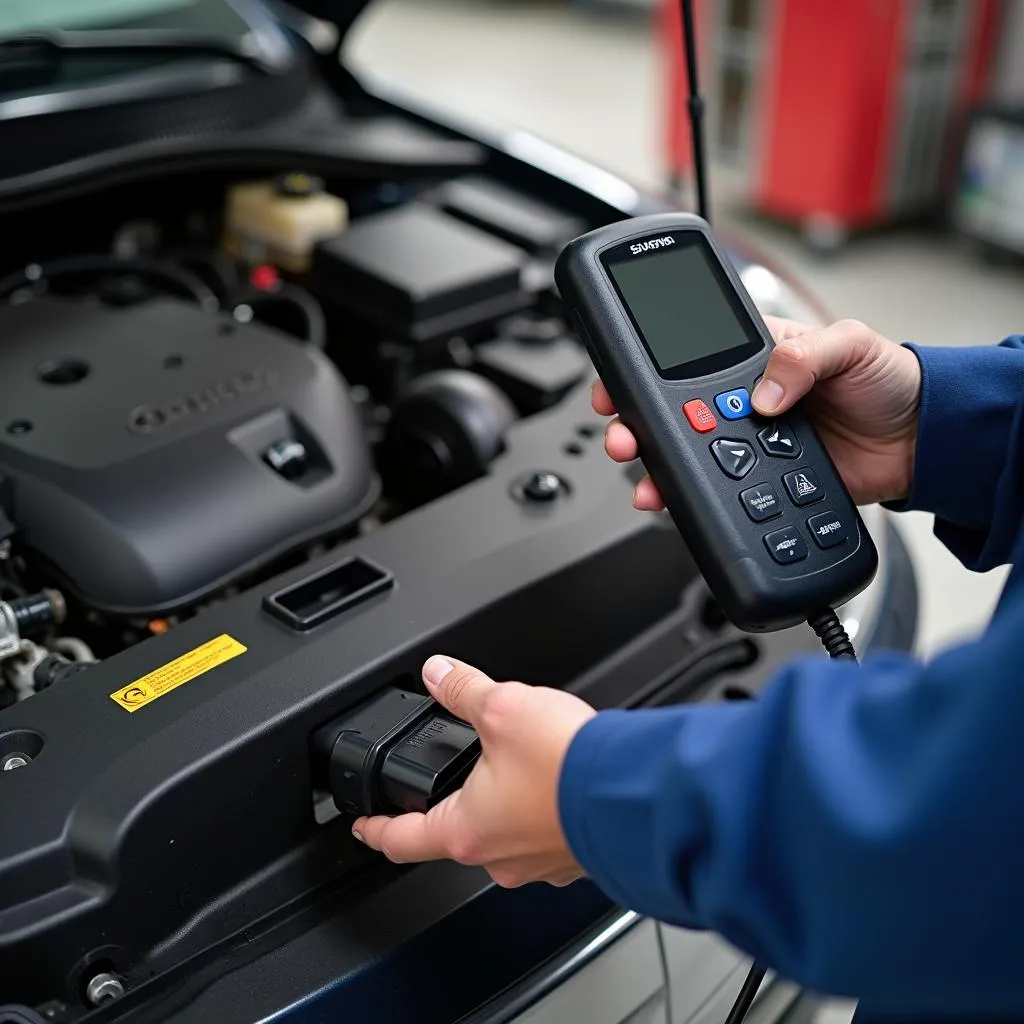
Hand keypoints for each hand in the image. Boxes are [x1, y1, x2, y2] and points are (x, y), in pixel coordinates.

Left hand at [352, 656, 596, 887]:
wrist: (635, 789)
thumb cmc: (568, 764)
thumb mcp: (503, 707)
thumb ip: (463, 689)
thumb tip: (438, 673)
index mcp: (466, 830)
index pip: (401, 840)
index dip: (375, 830)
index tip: (363, 826)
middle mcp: (499, 857)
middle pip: (457, 833)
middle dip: (453, 801)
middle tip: (455, 775)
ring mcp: (539, 862)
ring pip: (504, 833)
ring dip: (503, 803)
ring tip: (518, 766)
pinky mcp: (573, 856)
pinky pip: (543, 834)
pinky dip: (541, 808)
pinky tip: (554, 779)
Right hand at [594, 316, 921, 506]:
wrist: (922, 444)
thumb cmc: (891, 381)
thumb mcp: (851, 345)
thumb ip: (803, 358)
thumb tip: (761, 394)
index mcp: (754, 358)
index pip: (685, 358)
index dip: (644, 368)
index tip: (617, 382)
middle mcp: (741, 403)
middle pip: (670, 413)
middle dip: (633, 423)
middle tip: (622, 434)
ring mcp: (748, 446)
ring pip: (684, 457)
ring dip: (653, 468)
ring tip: (643, 477)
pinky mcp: (760, 483)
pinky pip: (715, 495)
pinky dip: (688, 501)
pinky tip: (674, 502)